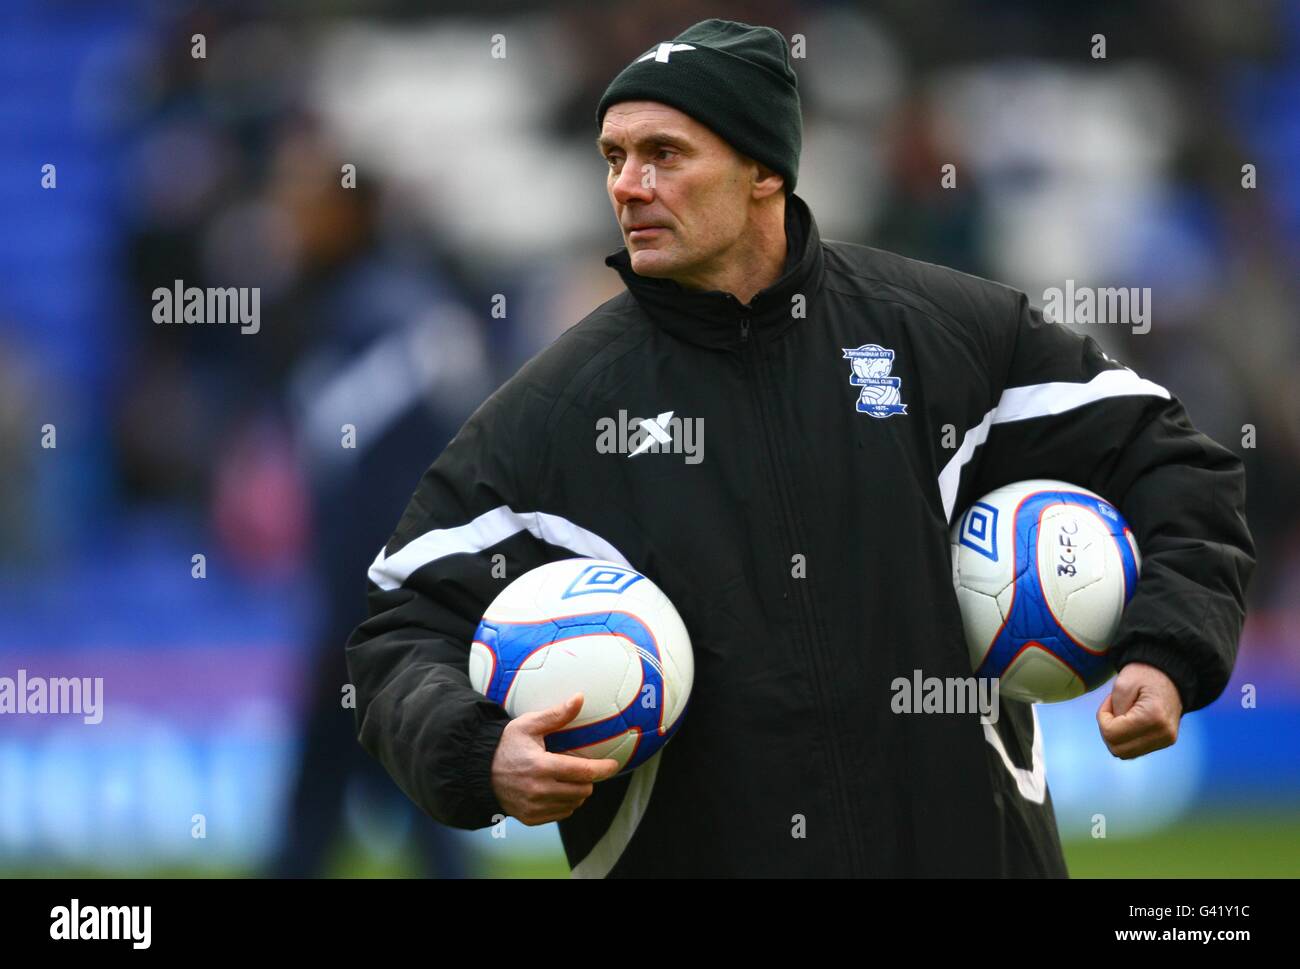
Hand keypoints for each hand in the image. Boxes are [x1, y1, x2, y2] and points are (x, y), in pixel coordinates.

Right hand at [490, 693, 620, 825]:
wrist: (480, 771)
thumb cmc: (506, 744)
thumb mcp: (529, 725)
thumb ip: (556, 714)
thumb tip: (579, 698)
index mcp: (541, 766)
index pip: (583, 771)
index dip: (603, 768)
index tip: (614, 764)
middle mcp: (539, 790)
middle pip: (583, 790)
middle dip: (588, 778)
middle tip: (580, 767)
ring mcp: (534, 807)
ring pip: (574, 803)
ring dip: (577, 791)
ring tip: (566, 777)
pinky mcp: (531, 818)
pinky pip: (561, 814)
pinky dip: (564, 803)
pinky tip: (554, 789)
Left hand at [1096, 661, 1183, 758]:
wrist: (1170, 675)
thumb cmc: (1145, 674)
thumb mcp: (1123, 684)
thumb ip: (1115, 710)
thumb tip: (1112, 732)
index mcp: (1153, 718)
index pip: (1111, 734)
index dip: (1102, 718)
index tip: (1109, 702)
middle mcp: (1163, 734)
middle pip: (1117, 749)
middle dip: (1107, 730)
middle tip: (1112, 709)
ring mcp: (1166, 740)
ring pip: (1125, 754)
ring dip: (1115, 736)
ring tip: (1120, 714)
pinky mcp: (1164, 742)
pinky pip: (1135, 750)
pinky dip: (1125, 739)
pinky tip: (1128, 721)